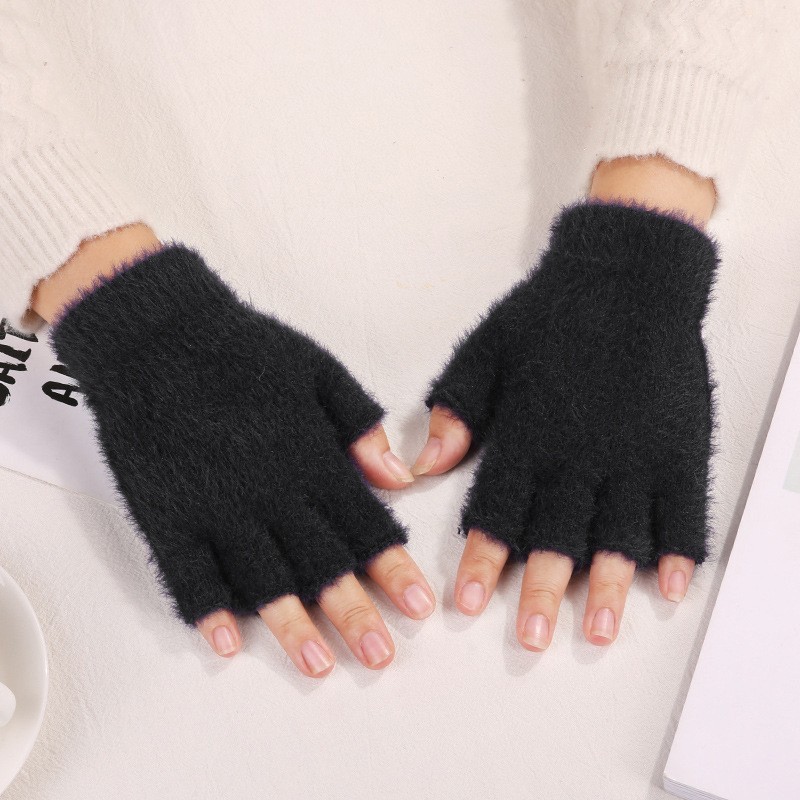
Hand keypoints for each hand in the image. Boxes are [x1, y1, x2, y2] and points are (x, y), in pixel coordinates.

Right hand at [47, 242, 432, 674]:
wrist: (157, 334)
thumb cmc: (242, 348)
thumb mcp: (318, 371)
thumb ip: (362, 427)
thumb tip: (402, 477)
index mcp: (311, 458)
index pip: (364, 526)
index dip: (394, 570)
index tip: (419, 606)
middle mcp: (270, 492)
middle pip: (322, 564)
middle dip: (356, 614)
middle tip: (381, 657)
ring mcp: (216, 506)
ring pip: (262, 579)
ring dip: (294, 626)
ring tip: (319, 666)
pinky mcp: (167, 512)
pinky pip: (189, 572)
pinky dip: (209, 610)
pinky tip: (229, 642)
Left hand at [414, 201, 716, 648]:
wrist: (626, 274)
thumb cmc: (552, 312)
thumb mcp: (486, 352)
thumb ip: (456, 411)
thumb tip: (422, 465)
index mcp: (528, 433)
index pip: (499, 510)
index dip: (483, 560)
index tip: (470, 603)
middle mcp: (579, 453)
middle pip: (557, 534)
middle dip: (541, 590)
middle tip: (531, 637)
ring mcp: (633, 452)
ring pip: (617, 533)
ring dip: (605, 586)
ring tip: (595, 630)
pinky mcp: (676, 444)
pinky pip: (680, 508)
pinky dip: (676, 549)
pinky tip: (668, 585)